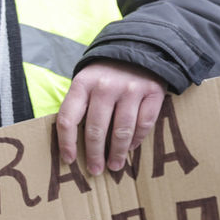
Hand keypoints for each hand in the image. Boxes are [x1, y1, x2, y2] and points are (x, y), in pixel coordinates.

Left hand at [56, 61, 165, 175]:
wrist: (138, 49)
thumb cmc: (105, 74)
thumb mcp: (86, 82)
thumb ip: (79, 106)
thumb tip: (73, 143)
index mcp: (82, 84)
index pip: (68, 118)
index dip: (66, 143)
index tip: (68, 160)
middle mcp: (105, 86)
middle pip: (95, 129)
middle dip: (94, 154)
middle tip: (95, 170)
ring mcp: (130, 89)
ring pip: (121, 130)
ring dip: (117, 153)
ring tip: (114, 166)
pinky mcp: (152, 92)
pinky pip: (144, 124)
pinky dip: (136, 140)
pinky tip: (130, 148)